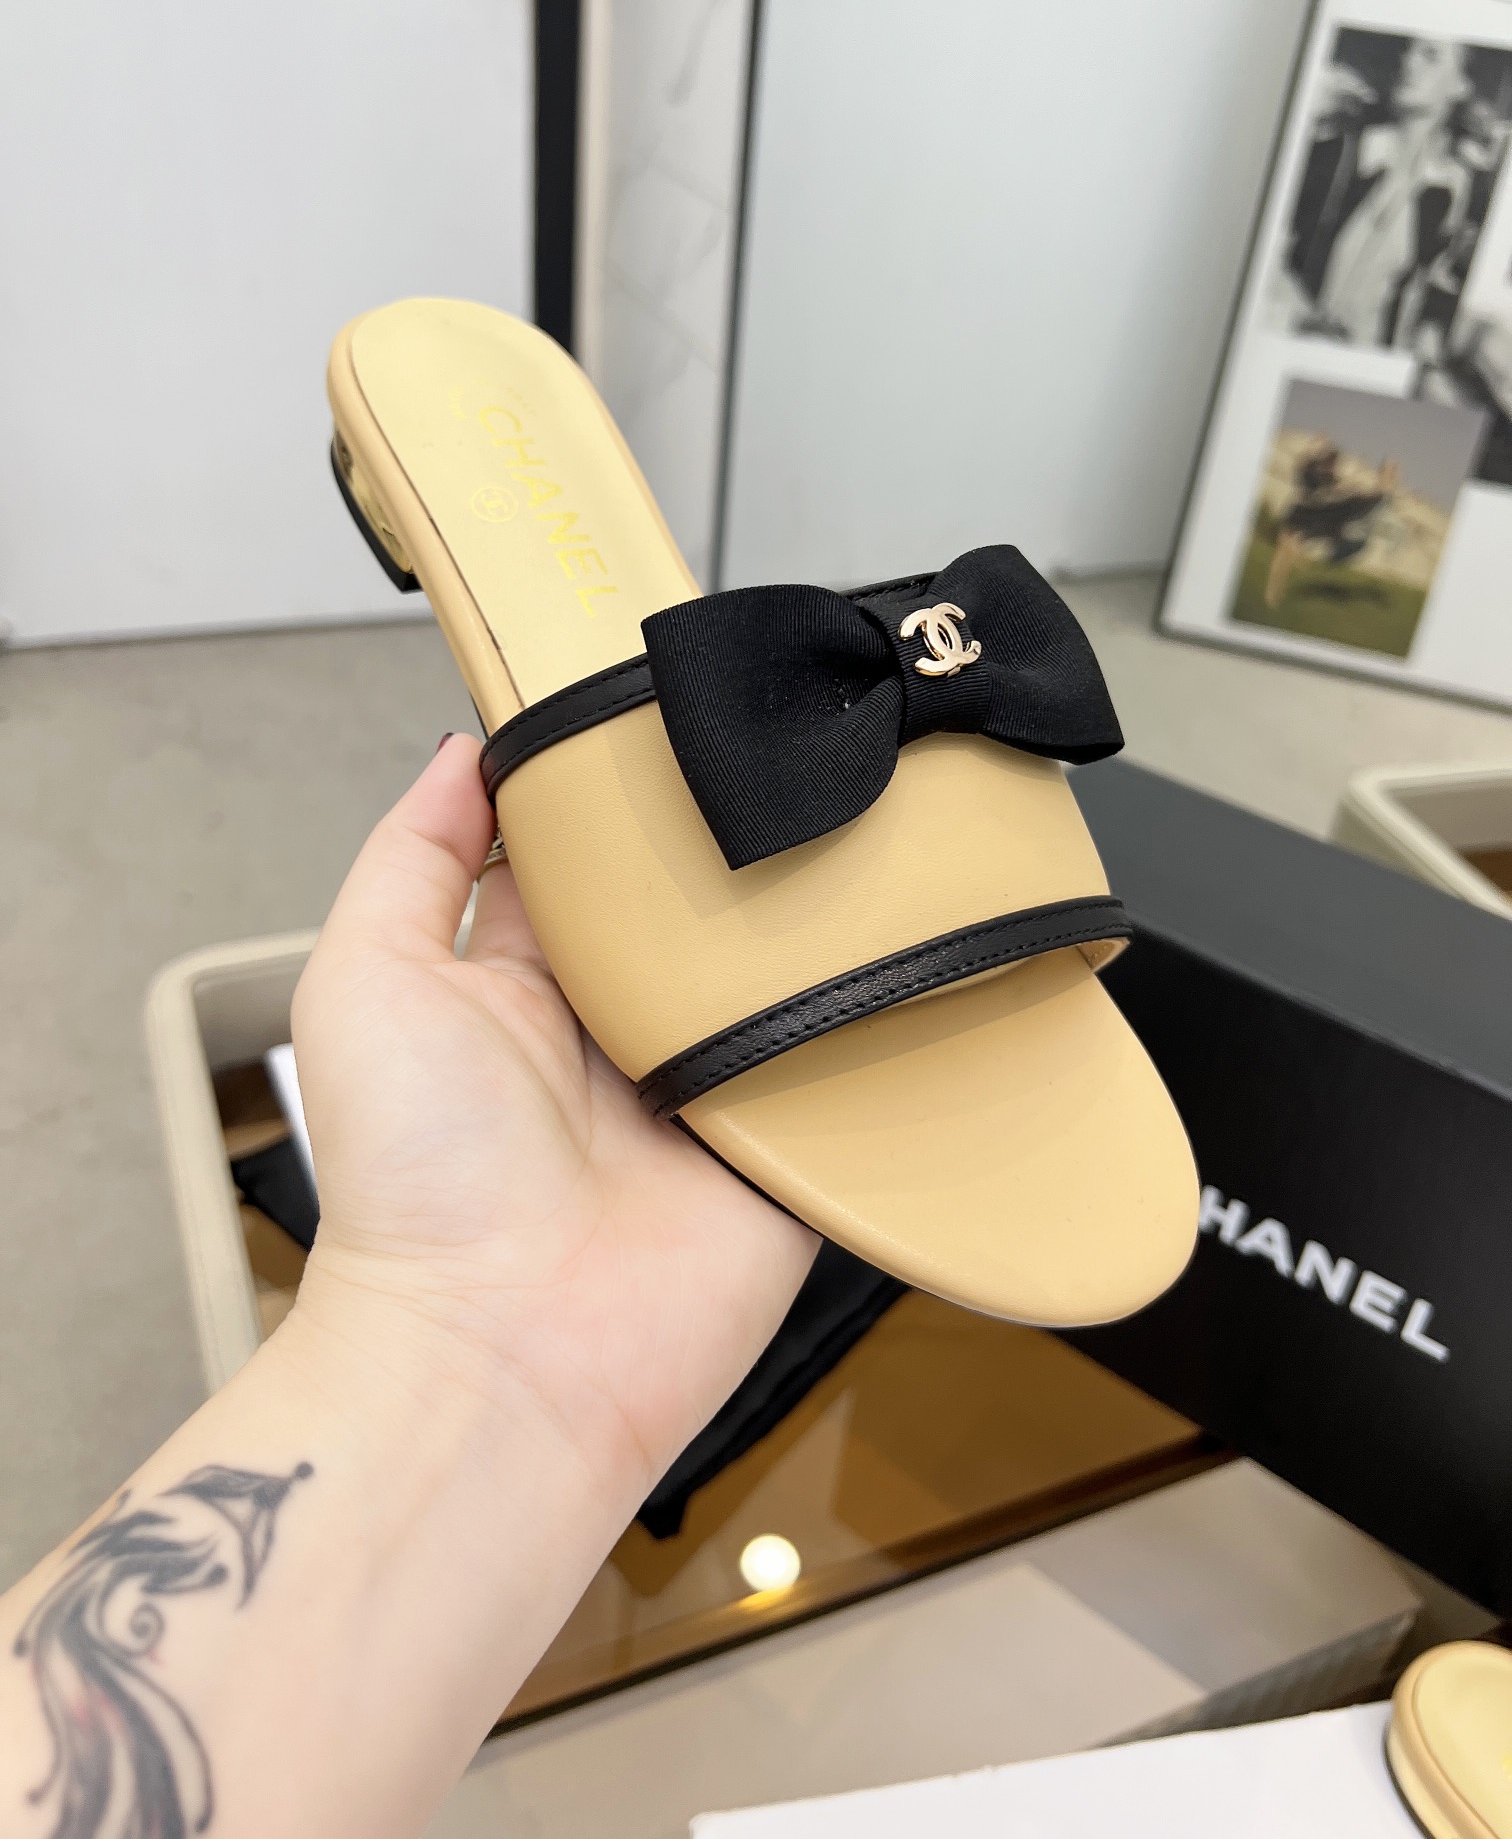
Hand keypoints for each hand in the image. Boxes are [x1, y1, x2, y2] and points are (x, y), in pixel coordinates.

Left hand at [288, 736, 814, 1500]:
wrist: (504, 1352)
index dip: (624, 783)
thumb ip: (414, 857)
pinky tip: (928, 935)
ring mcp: (713, 1086)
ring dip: (819, 916)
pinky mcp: (788, 1147)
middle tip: (805, 743)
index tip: (680, 696)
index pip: (590, 855)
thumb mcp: (368, 979)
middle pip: (697, 903)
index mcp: (526, 981)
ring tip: (887, 815)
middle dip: (740, 836)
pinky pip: (849, 1066)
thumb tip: (463, 749)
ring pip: (783, 971)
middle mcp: (622, 1027)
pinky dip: (880, 1017)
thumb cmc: (414, 1177)